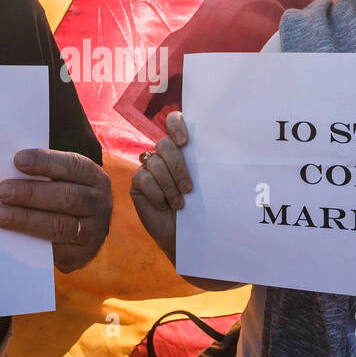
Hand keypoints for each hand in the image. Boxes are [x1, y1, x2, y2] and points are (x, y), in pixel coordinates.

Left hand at [0, 149, 111, 272]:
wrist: (84, 230)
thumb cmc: (63, 195)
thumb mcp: (63, 179)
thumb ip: (41, 173)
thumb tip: (5, 168)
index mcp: (94, 178)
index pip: (72, 166)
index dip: (45, 162)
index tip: (18, 160)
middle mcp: (99, 204)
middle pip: (66, 197)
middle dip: (31, 193)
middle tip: (2, 191)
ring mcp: (93, 232)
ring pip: (60, 226)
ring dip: (26, 219)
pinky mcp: (81, 255)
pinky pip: (56, 251)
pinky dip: (32, 243)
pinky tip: (11, 236)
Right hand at [130, 112, 192, 262]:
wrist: (185, 234)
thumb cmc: (198, 208)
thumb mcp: (204, 184)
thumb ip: (202, 164)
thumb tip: (218, 150)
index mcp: (182, 148)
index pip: (174, 121)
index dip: (176, 124)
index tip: (185, 142)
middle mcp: (164, 155)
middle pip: (164, 144)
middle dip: (177, 166)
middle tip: (189, 188)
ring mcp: (148, 168)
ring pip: (155, 163)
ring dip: (170, 186)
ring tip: (179, 203)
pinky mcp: (137, 183)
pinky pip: (144, 179)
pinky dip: (157, 194)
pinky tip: (164, 205)